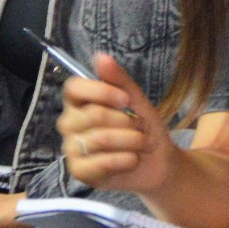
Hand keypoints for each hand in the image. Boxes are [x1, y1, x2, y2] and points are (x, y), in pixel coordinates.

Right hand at [57, 53, 175, 192]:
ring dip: (130, 141)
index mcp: (79, 101)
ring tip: (142, 143)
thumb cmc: (144, 128)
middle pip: (92, 114)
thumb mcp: (137, 101)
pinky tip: (133, 159)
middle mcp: (70, 122)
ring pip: (100, 139)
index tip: (125, 99)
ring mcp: (72, 148)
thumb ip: (119, 79)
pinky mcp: (79, 171)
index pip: (73, 88)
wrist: (158, 162)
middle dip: (125, 122)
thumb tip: (100, 56)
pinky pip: (100, 163)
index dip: (100, 91)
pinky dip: (124, 160)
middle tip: (141, 127)